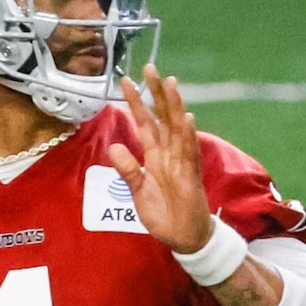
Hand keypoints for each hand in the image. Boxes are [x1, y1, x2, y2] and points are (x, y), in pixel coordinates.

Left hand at [105, 64, 217, 253]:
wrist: (183, 238)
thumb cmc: (164, 215)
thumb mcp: (138, 192)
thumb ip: (128, 169)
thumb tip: (114, 147)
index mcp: (156, 156)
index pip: (145, 123)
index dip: (136, 103)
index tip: (126, 81)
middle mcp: (170, 154)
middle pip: (163, 117)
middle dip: (156, 93)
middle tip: (150, 67)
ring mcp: (182, 163)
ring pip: (178, 128)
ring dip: (174, 106)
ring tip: (170, 83)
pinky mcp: (191, 177)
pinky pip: (190, 153)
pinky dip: (188, 136)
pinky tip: (187, 118)